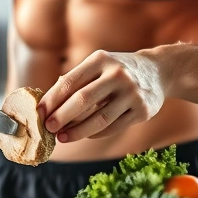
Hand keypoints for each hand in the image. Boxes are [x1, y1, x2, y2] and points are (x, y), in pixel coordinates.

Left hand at [39, 50, 166, 141]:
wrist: (159, 71)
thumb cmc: (117, 70)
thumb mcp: (99, 65)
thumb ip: (76, 80)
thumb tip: (48, 104)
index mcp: (101, 60)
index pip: (70, 82)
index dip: (52, 99)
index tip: (39, 113)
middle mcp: (117, 74)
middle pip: (83, 100)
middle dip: (61, 117)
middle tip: (48, 128)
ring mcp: (132, 93)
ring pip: (99, 118)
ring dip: (77, 131)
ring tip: (62, 137)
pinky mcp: (143, 111)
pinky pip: (114, 127)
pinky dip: (96, 133)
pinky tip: (85, 135)